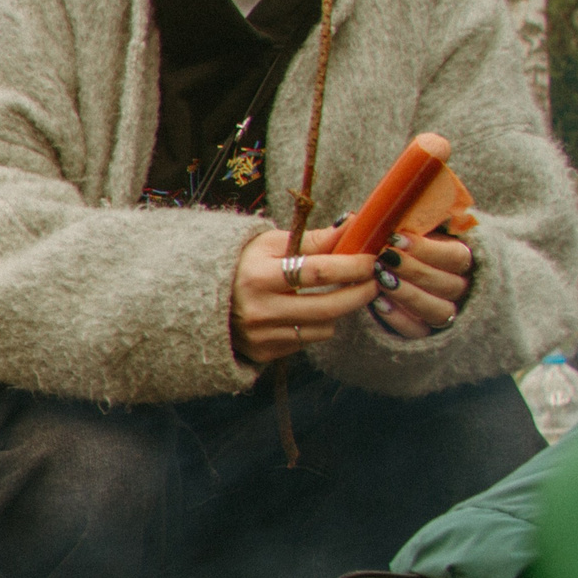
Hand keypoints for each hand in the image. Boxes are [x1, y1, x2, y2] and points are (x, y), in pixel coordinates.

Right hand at [230, 226, 377, 363]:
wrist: (202, 299)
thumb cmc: (244, 264)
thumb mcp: (272, 244)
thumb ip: (314, 239)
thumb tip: (355, 225)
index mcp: (259, 276)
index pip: (316, 273)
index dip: (351, 266)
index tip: (372, 260)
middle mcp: (259, 309)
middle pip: (327, 306)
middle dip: (360, 293)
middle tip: (375, 281)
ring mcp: (262, 335)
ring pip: (323, 327)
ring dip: (336, 311)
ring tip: (333, 295)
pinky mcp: (264, 352)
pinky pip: (307, 341)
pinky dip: (315, 325)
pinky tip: (306, 311)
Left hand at [363, 230, 472, 338]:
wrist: (412, 277)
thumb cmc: (410, 247)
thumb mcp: (414, 230)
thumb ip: (405, 221)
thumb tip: (368, 210)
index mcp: (463, 259)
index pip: (456, 256)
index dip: (427, 249)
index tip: (396, 238)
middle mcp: (461, 288)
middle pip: (447, 284)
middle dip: (413, 271)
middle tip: (384, 259)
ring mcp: (447, 312)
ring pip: (437, 310)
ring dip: (408, 295)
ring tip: (381, 280)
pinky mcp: (428, 333)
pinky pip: (418, 331)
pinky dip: (399, 319)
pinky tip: (378, 304)